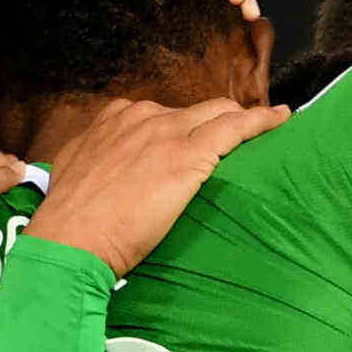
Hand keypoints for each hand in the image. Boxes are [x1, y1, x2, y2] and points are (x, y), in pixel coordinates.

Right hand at [22, 97, 289, 275]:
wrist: (69, 241)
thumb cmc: (70, 223)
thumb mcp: (76, 172)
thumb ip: (99, 159)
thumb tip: (109, 168)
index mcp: (115, 119)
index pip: (162, 115)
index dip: (182, 128)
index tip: (192, 140)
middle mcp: (141, 117)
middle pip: (194, 111)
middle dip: (216, 121)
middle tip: (238, 139)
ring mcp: (166, 133)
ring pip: (219, 114)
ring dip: (242, 122)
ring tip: (267, 128)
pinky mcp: (188, 155)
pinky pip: (237, 127)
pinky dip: (263, 121)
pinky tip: (282, 120)